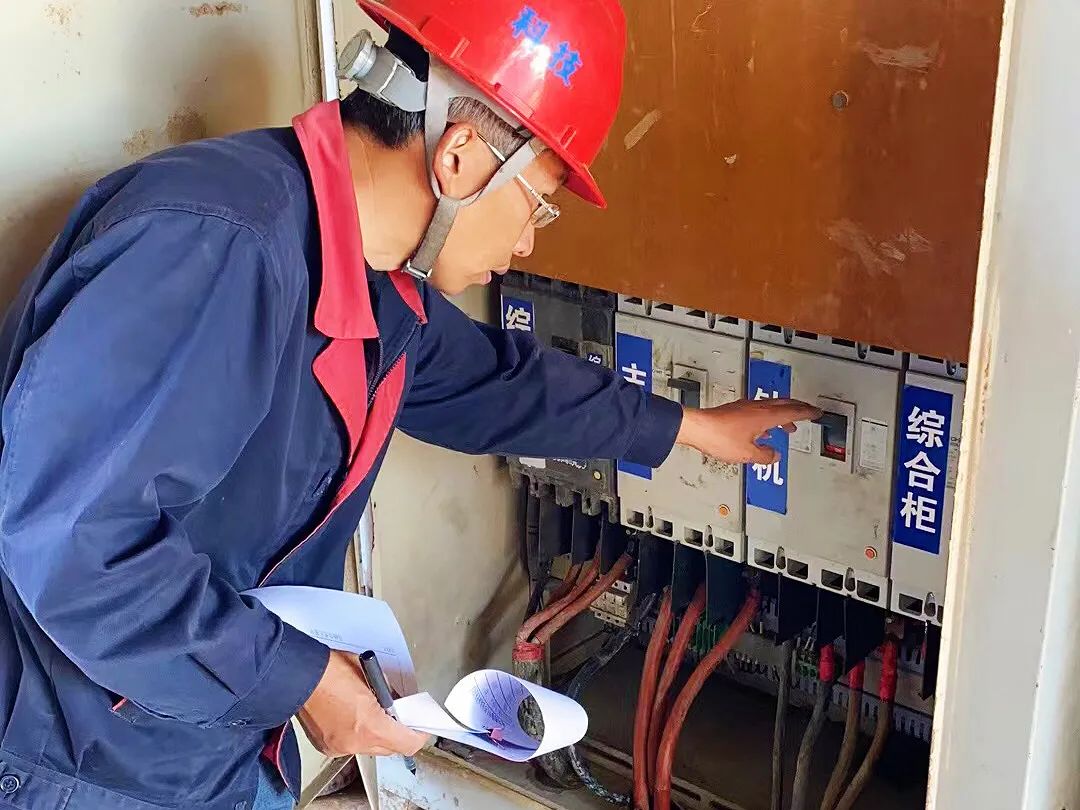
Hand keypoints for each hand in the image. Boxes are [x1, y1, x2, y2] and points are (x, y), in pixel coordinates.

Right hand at [297, 651, 429, 757]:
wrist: (297, 675)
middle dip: (397, 734)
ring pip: (369, 748)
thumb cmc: (331, 670)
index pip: (407, 744)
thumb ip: (389, 695)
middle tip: (397, 717)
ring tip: (370, 712)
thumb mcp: (372, 676)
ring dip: (375, 734)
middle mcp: (355, 742)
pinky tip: (350, 716)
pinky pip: (350, 745)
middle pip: (389, 749)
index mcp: (370, 725)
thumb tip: (398, 704)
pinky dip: (355, 734)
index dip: (418, 735)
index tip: (420, 727)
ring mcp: (339, 747)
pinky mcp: (326, 746)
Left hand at [675, 399, 822, 464]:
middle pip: (784, 404)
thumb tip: (774, 455)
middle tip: (808, 411)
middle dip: (799, 408)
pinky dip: (767, 418)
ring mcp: (745, 407)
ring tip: (788, 424)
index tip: (817, 412)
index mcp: (765, 416)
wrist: (697, 428)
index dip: (808, 412)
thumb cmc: (719, 437)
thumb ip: (764, 455)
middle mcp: (757, 408)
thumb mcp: (747, 454)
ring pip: (771, 407)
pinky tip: (763, 429)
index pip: (794, 411)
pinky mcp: (735, 410)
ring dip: (783, 414)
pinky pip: (758, 411)